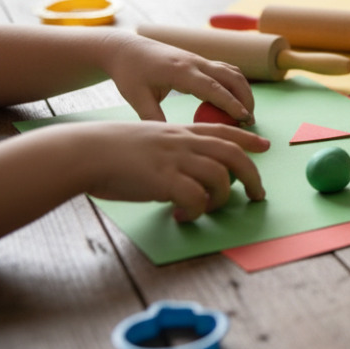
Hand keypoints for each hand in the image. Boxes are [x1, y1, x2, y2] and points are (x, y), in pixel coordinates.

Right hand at [72, 121, 269, 221]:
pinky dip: (197, 211)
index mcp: (179, 132)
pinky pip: (196, 198)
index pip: (223, 131)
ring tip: (210, 209)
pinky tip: (183, 217)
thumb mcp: (148, 139)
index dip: (247, 139)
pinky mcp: (164, 180)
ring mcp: (175, 160)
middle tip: (258, 194)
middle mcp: (182, 142)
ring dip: (221, 198)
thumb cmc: (109, 150)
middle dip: (252, 175)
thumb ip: (170, 150)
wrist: (84, 152)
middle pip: (232, 154)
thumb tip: (184, 171)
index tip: (265, 146)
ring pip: (219, 177)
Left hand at [103, 34, 255, 125]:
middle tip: (250, 121)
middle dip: (246, 98)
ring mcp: (199, 59)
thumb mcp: (137, 98)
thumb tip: (171, 139)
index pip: (214, 88)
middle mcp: (195, 62)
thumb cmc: (130, 74)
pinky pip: (225, 70)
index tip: (244, 119)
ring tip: (246, 113)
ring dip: (244, 90)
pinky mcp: (199, 60)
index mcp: (180, 71)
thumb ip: (153, 118)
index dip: (231, 104)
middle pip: (232, 76)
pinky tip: (235, 100)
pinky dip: (236, 84)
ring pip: (232, 71)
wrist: (126, 49)